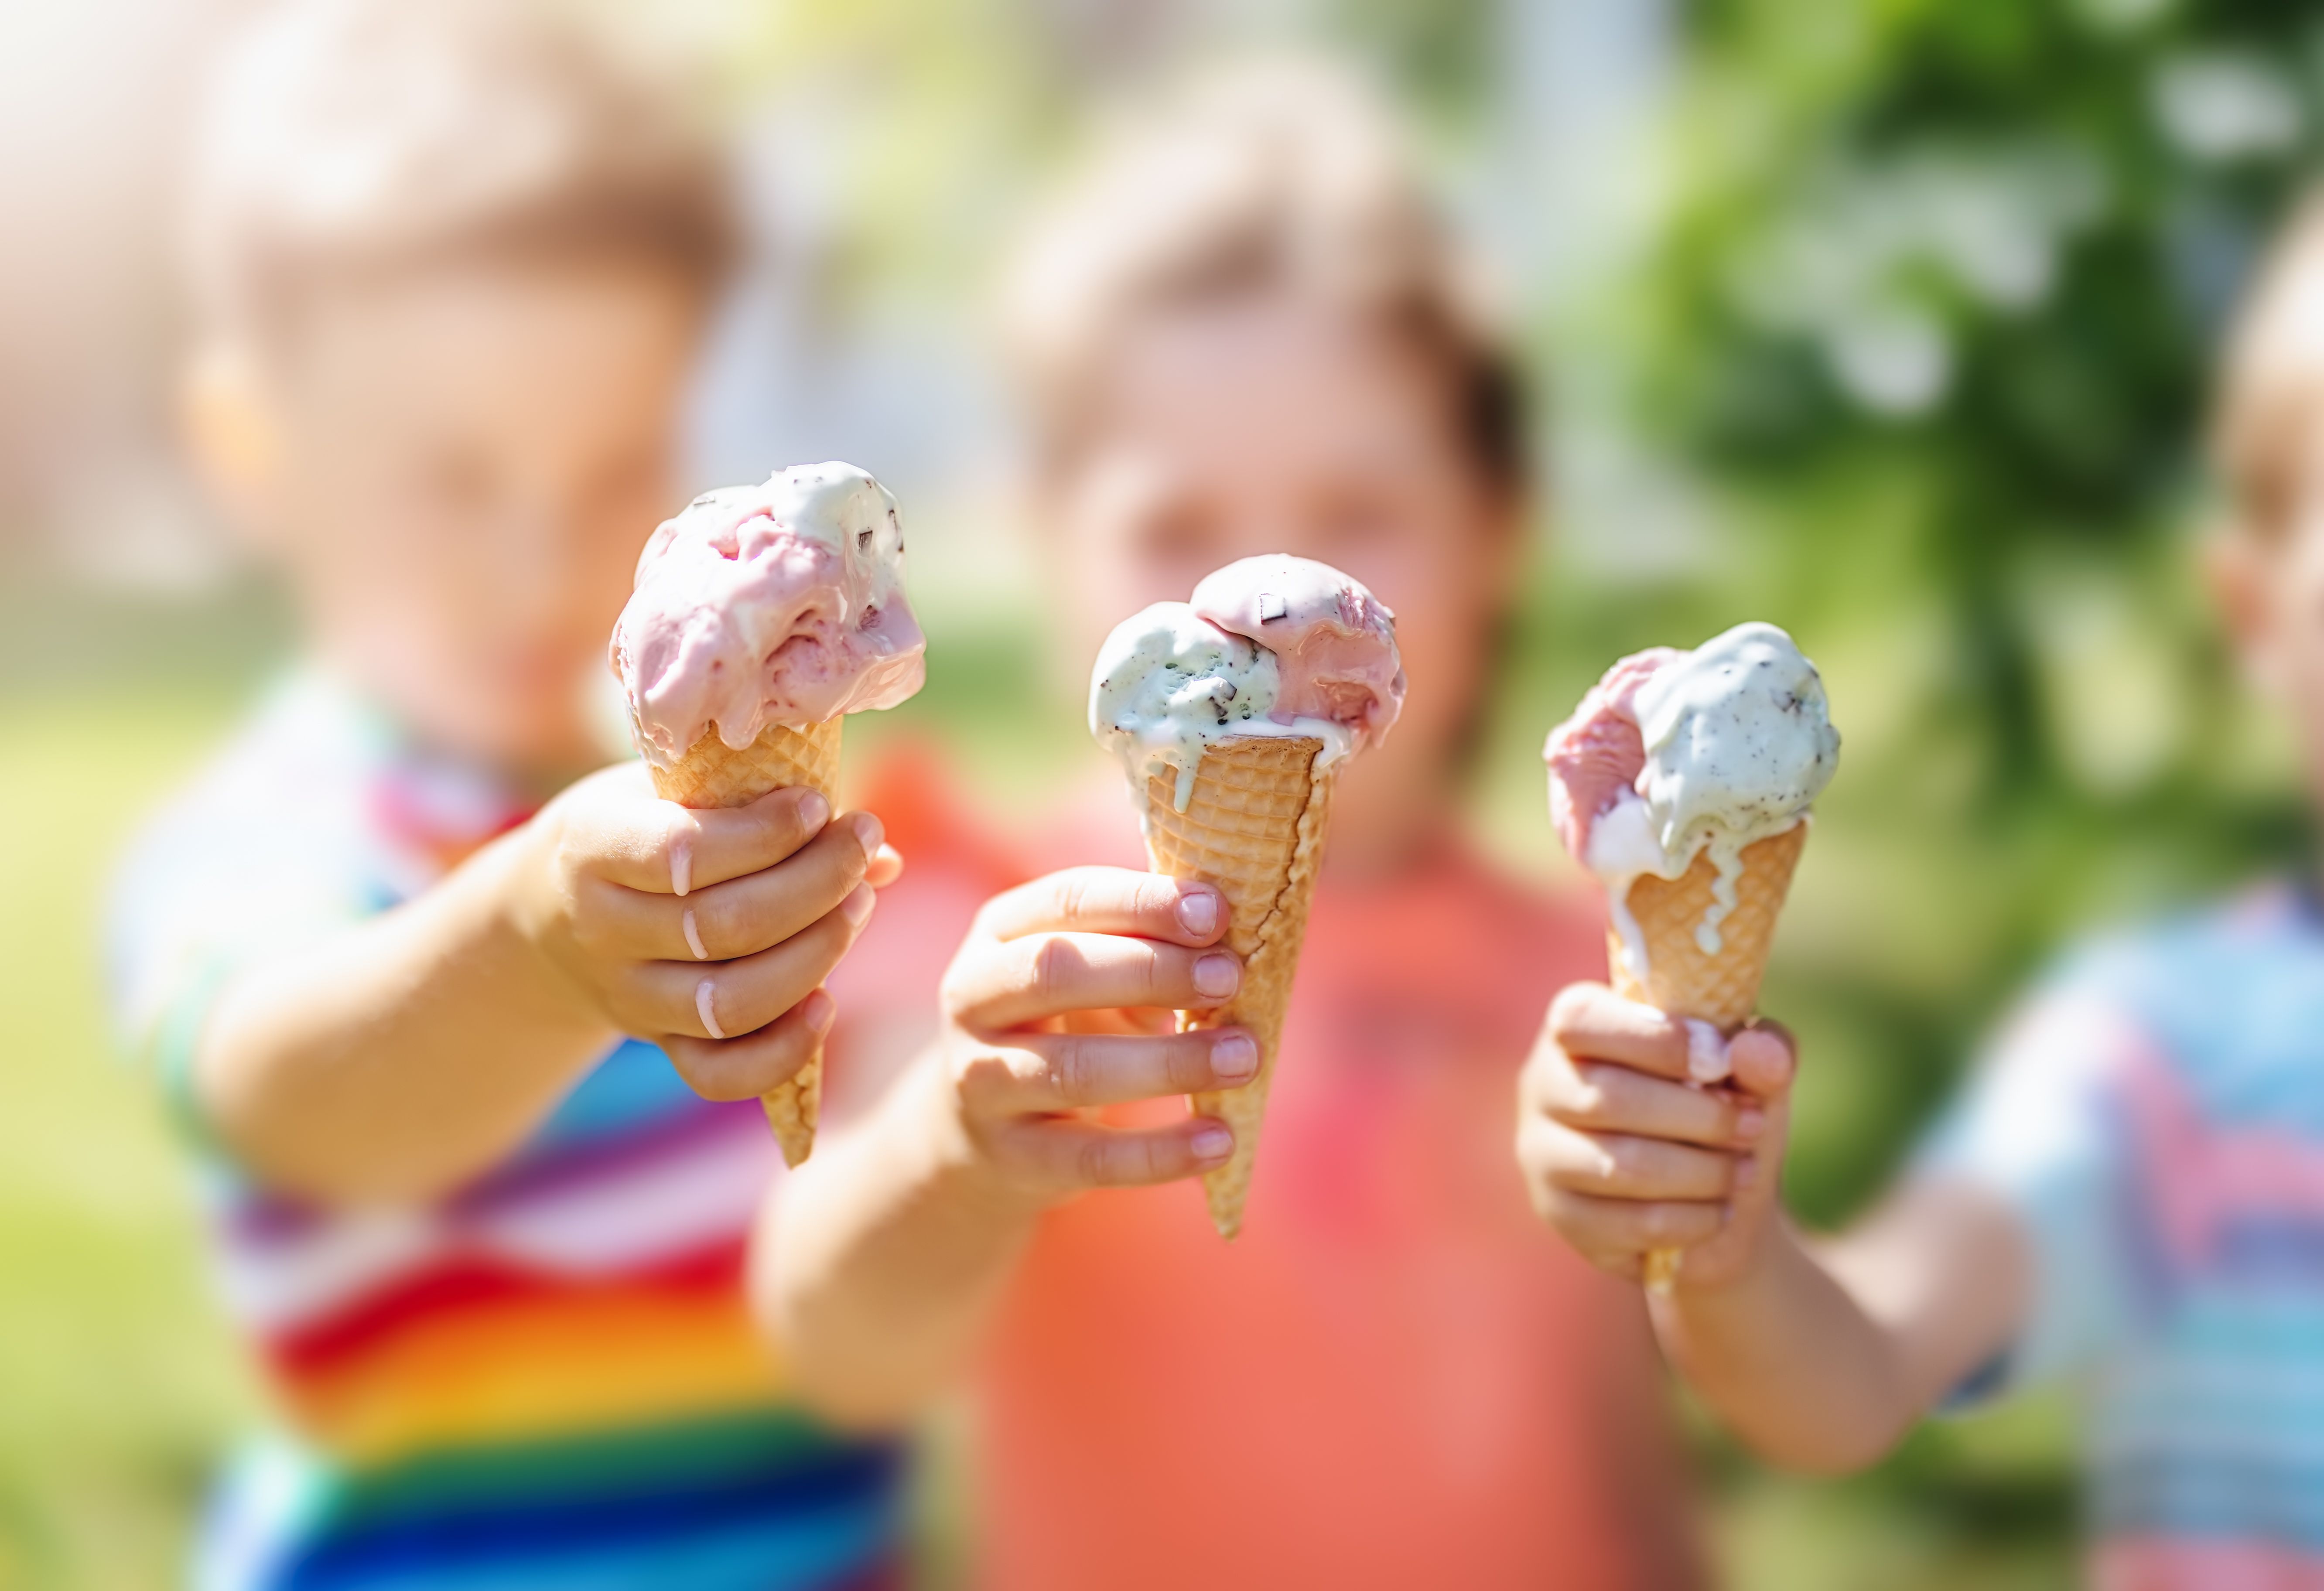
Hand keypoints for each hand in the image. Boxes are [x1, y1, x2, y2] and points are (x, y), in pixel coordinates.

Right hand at [511, 762, 900, 1100]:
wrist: (552, 908)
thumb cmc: (639, 825)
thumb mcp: (671, 789)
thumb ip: (759, 806)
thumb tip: (881, 854)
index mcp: (593, 848)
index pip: (682, 854)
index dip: (764, 834)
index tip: (817, 805)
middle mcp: (604, 931)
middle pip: (723, 928)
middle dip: (815, 885)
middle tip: (861, 845)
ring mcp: (630, 998)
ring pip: (730, 1004)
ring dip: (814, 956)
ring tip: (860, 904)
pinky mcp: (659, 1043)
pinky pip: (719, 1075)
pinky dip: (782, 1051)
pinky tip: (826, 1004)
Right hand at [928, 866, 1255, 1202]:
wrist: (978, 1133)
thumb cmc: (1061, 1024)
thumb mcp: (1089, 974)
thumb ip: (1145, 950)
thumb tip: (1231, 946)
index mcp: (1000, 934)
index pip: (1065, 900)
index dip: (1141, 902)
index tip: (1215, 912)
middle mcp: (974, 1000)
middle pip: (1054, 972)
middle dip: (1150, 970)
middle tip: (1230, 977)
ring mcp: (983, 1081)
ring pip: (1073, 1069)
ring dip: (1169, 1062)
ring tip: (1244, 1057)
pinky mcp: (1010, 1156)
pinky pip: (1090, 1156)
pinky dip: (1159, 1152)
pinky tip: (1220, 1141)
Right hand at [1516, 982, 1797, 1290]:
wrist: (1716, 1200)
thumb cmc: (1722, 1111)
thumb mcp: (1754, 1072)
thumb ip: (1764, 1049)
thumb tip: (1753, 1052)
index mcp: (1577, 1025)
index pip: (1584, 1020)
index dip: (1656, 1040)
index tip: (1720, 1062)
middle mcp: (1543, 1084)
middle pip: (1608, 1098)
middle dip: (1699, 1117)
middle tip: (1751, 1126)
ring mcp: (1542, 1153)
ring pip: (1620, 1166)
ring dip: (1702, 1172)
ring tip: (1743, 1171)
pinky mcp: (1561, 1215)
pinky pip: (1629, 1223)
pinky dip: (1692, 1219)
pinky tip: (1720, 1210)